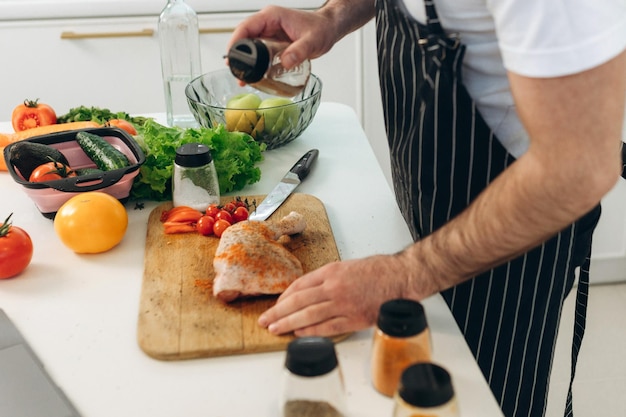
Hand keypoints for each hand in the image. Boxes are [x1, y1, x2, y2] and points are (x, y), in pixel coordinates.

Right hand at [227, 6, 338, 68]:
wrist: (328, 29)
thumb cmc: (321, 28)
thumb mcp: (312, 40)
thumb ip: (299, 51)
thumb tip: (285, 62)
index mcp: (272, 17)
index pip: (247, 27)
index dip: (236, 41)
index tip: (231, 56)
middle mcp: (267, 24)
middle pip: (244, 38)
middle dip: (237, 56)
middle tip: (236, 73)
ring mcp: (268, 33)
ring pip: (249, 47)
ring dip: (245, 62)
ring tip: (243, 79)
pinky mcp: (272, 43)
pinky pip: (259, 53)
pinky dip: (255, 64)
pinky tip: (255, 77)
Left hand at [258, 254, 415, 336]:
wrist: (400, 277)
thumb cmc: (377, 270)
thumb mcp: (346, 266)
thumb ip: (326, 278)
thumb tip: (307, 291)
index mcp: (331, 272)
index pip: (299, 285)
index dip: (284, 297)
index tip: (275, 305)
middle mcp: (334, 287)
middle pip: (298, 301)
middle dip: (279, 312)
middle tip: (265, 320)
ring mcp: (343, 304)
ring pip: (309, 316)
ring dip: (289, 324)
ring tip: (275, 329)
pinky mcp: (354, 319)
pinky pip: (327, 327)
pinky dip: (311, 332)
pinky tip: (299, 334)